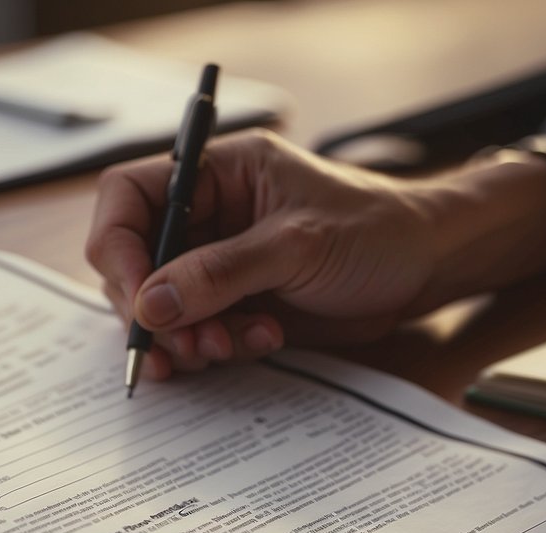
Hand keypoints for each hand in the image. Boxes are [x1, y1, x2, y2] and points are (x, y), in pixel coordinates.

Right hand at [86, 129, 545, 379]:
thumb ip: (220, 273)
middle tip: (184, 343)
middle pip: (135, 261)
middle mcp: (207, 215)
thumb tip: (151, 303)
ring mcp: (218, 261)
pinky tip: (262, 339)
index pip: (128, 197)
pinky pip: (198, 331)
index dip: (117, 247)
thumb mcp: (297, 245)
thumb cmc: (377, 230)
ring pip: (162, 306)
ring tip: (228, 345)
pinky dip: (216, 347)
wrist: (428, 267)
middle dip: (155, 309)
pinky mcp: (236, 301)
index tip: (137, 296)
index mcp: (215, 173)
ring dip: (186, 336)